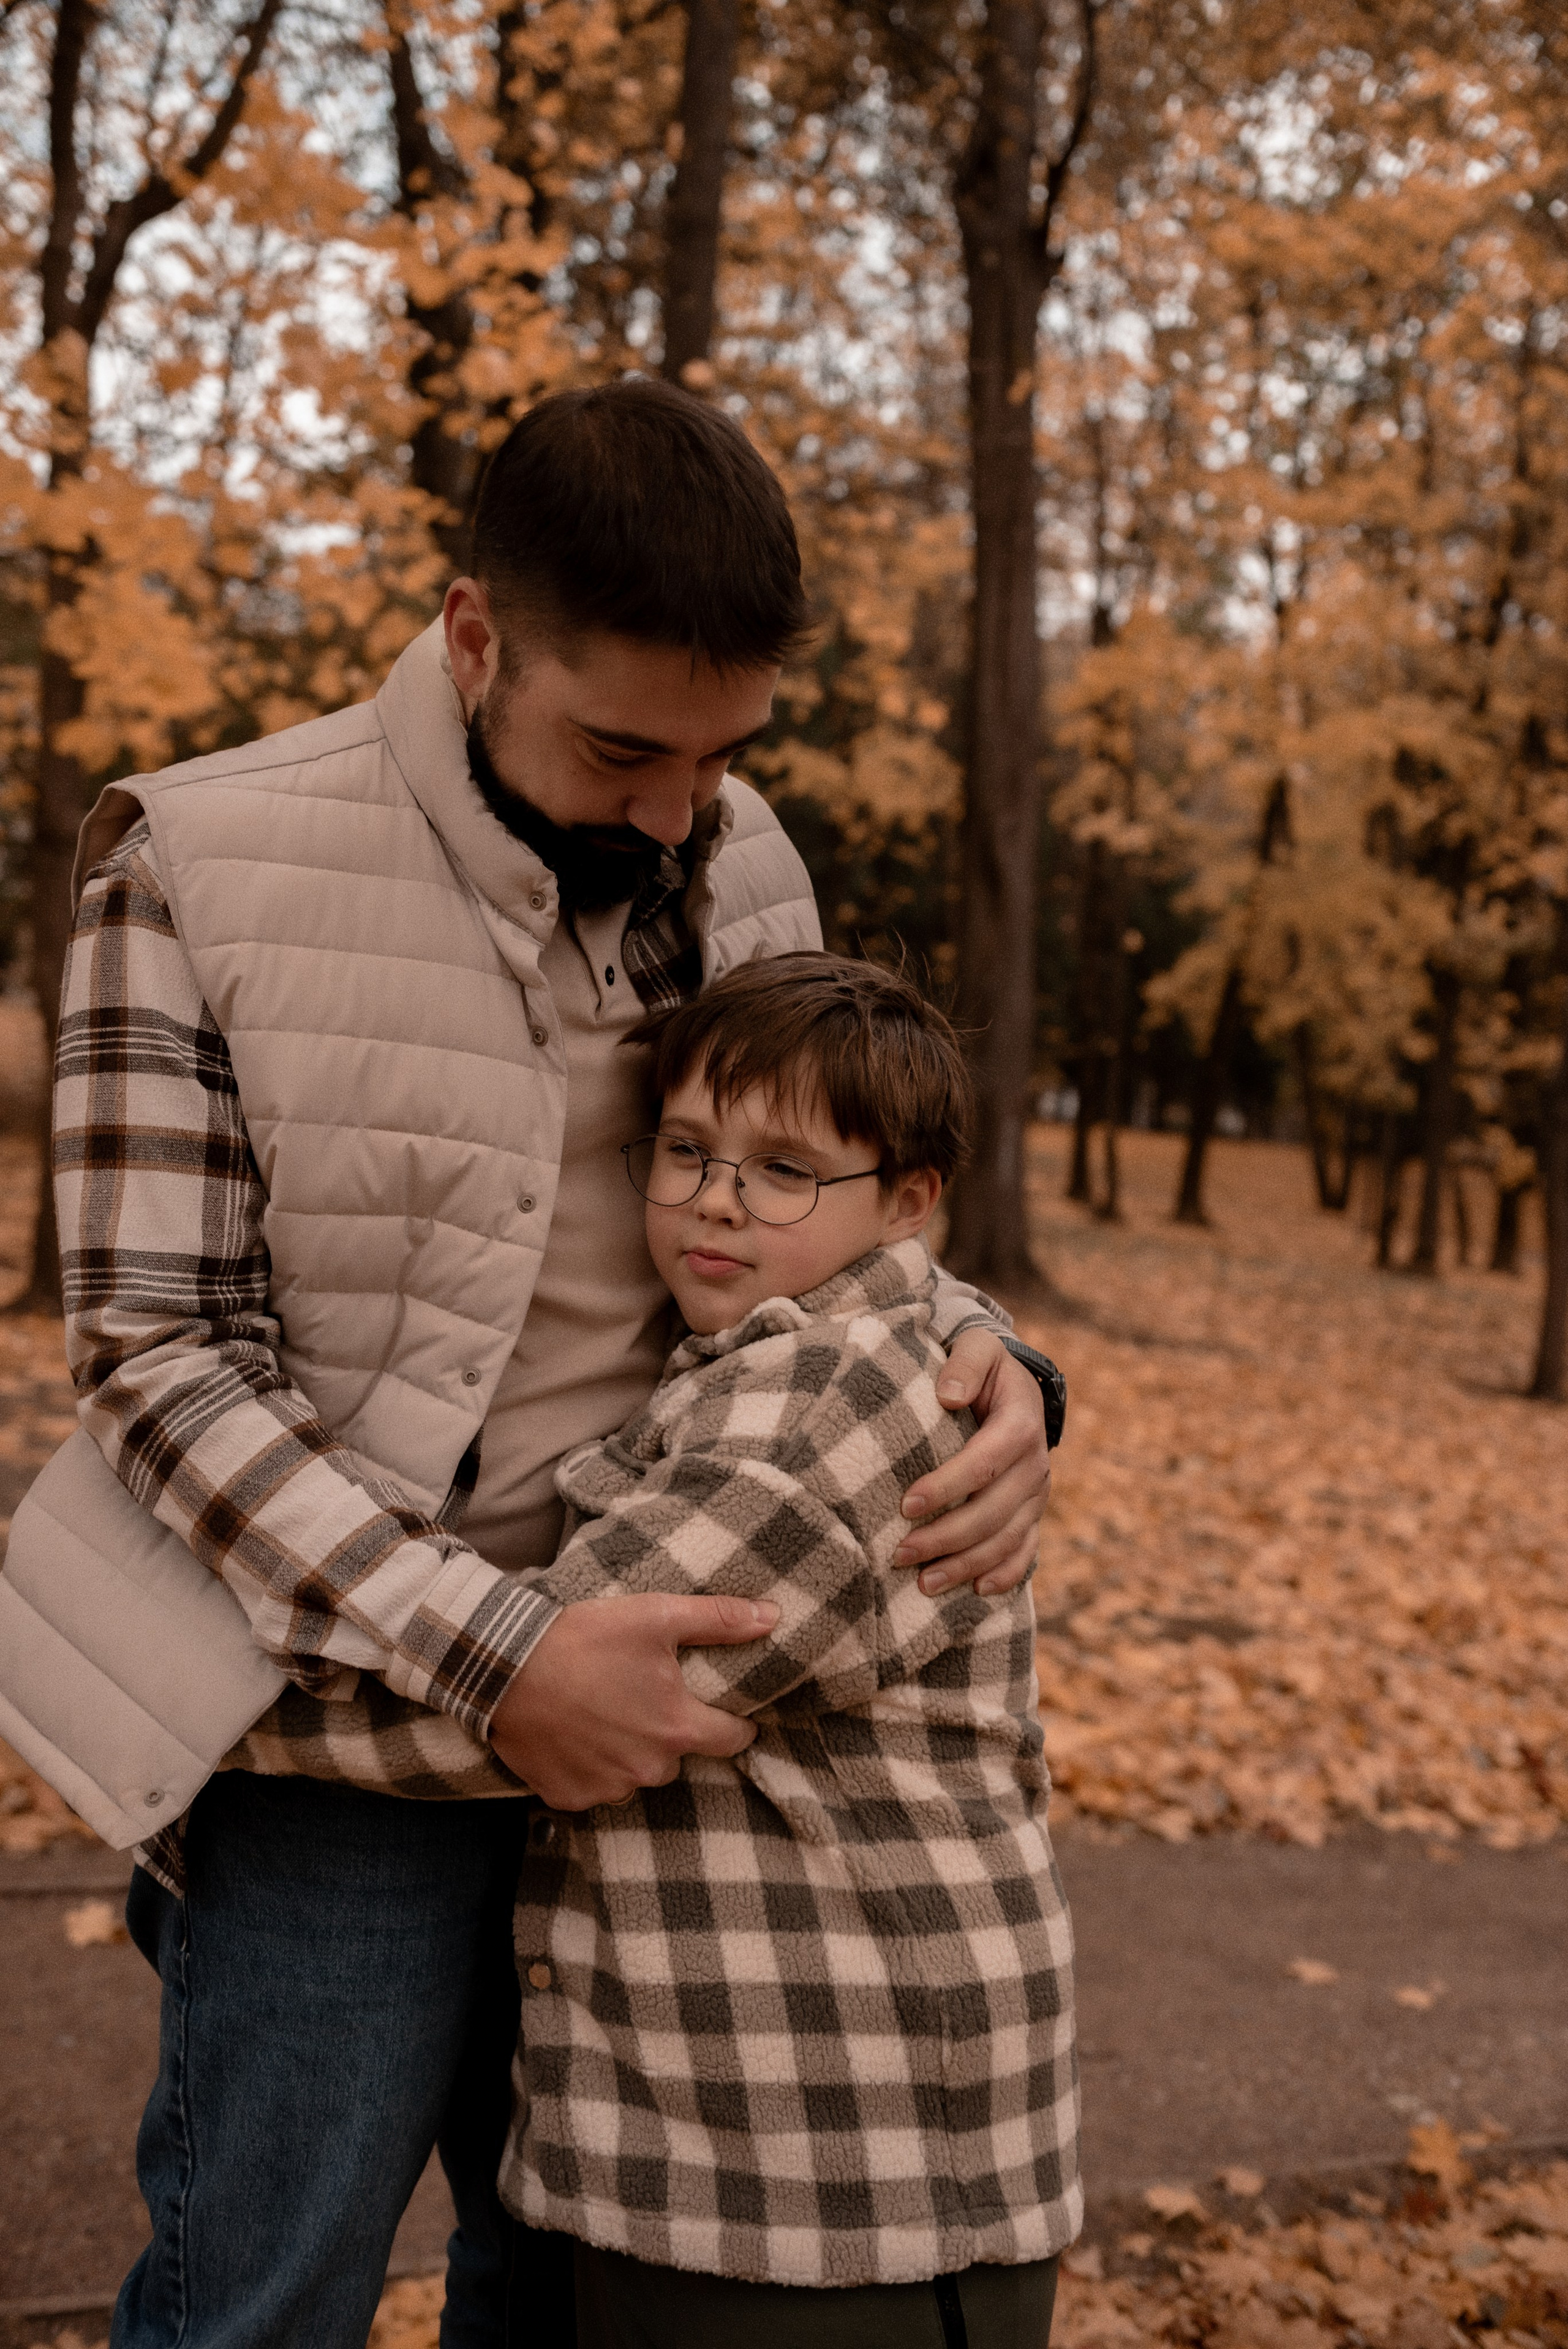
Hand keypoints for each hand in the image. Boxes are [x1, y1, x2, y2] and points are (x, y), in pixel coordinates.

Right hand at [487, 1592, 779, 1810]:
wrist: (505, 1668)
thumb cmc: (584, 1639)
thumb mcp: (656, 1616)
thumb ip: (718, 1620)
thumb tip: (772, 1618)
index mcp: (677, 1728)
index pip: (731, 1739)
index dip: (733, 1722)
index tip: (723, 1710)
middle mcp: (648, 1769)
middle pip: (677, 1755)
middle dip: (667, 1731)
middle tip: (640, 1697)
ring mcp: (607, 1788)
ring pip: (636, 1773)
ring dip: (628, 1751)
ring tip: (602, 1712)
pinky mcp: (569, 1797)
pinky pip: (594, 1787)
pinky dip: (589, 1766)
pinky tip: (574, 1734)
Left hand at [896, 1332, 1050, 1598]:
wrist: (1014, 1385)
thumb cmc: (984, 1366)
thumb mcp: (977, 1347)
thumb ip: (964, 1364)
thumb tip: (948, 1395)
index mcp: (1020, 1425)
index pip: (984, 1463)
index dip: (947, 1487)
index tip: (905, 1506)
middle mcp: (1034, 1465)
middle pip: (993, 1512)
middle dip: (946, 1538)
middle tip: (899, 1555)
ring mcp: (1036, 1494)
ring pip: (1006, 1540)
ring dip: (967, 1565)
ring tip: (924, 1584)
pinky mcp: (1033, 1512)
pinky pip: (1026, 1551)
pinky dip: (1005, 1574)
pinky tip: (977, 1591)